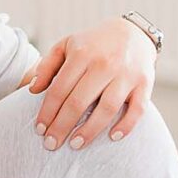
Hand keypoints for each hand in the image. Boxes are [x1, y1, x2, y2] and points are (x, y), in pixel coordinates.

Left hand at [26, 16, 158, 149]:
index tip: (39, 129)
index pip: (59, 89)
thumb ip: (47, 66)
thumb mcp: (67, 45)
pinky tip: (112, 137)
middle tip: (51, 145)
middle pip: (79, 102)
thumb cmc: (94, 44)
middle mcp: (104, 64)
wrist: (133, 32)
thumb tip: (33, 90)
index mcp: (82, 54)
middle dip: (62, 126)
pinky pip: (137, 110)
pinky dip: (126, 125)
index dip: (48, 112)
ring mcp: (126, 75)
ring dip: (90, 130)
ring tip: (75, 144)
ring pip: (107, 108)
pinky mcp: (144, 84)